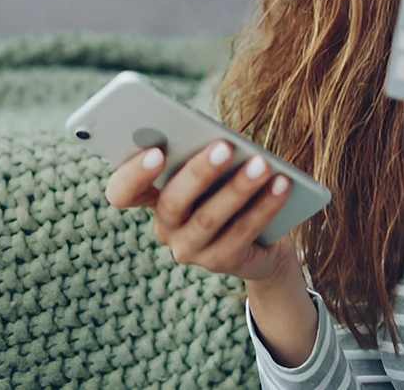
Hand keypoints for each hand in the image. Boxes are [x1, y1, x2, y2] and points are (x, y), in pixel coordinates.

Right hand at [104, 141, 297, 281]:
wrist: (261, 238)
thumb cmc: (229, 185)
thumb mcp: (214, 167)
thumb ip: (206, 153)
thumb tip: (222, 142)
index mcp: (152, 196)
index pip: (122, 192)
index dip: (133, 175)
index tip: (156, 152)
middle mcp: (164, 226)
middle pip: (172, 202)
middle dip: (199, 173)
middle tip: (225, 147)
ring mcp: (189, 249)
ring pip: (209, 219)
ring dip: (238, 189)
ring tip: (263, 165)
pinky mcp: (220, 262)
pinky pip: (242, 233)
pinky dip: (265, 206)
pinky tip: (282, 184)